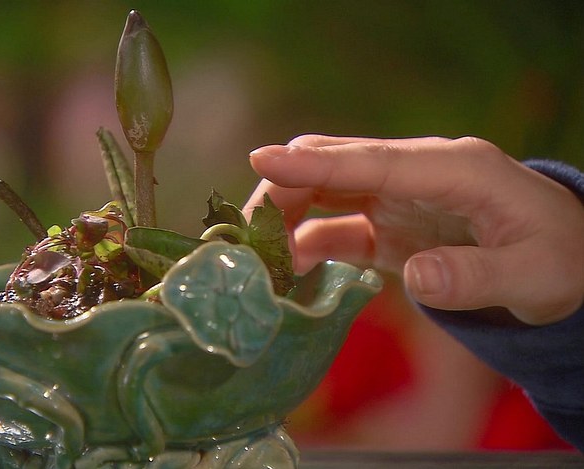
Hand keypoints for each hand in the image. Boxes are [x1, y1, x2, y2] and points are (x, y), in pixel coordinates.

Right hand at [243, 135, 583, 324]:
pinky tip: (286, 268)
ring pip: (326, 192)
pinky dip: (305, 243)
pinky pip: (337, 227)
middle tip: (246, 235)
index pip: (375, 161)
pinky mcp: (390, 225)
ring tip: (257, 258)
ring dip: (287, 217)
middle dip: (285, 190)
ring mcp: (400, 197)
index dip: (317, 164)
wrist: (568, 263)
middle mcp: (419, 173)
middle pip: (336, 167)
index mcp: (458, 169)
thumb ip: (476, 276)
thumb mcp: (535, 276)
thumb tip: (416, 275)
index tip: (260, 159)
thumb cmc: (561, 262)